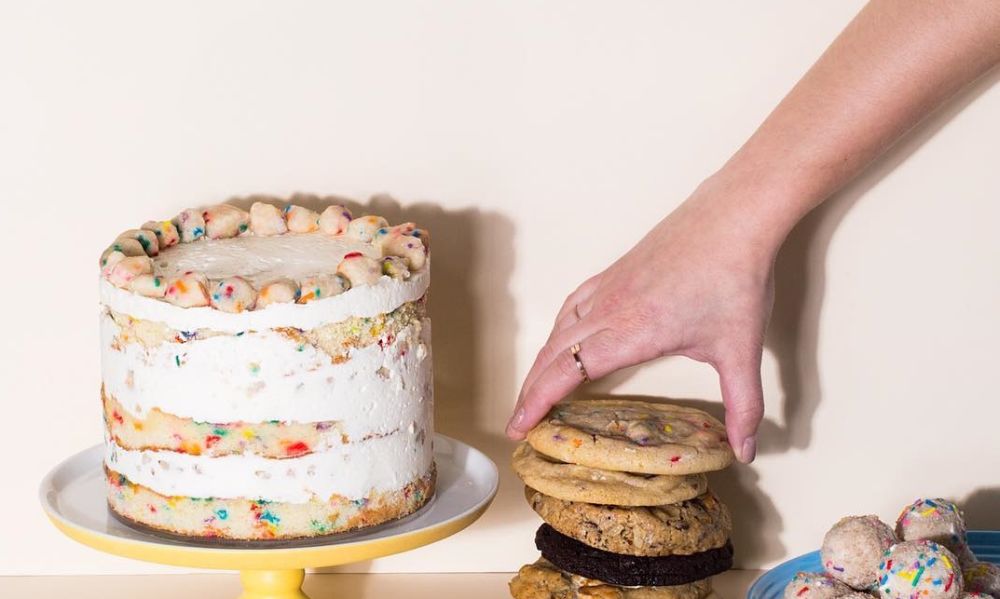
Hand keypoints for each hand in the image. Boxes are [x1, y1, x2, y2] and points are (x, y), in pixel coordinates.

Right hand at [505, 177, 776, 462]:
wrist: (734, 217)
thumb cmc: (735, 279)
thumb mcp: (741, 349)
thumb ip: (744, 405)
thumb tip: (747, 450)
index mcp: (631, 333)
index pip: (566, 373)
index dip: (537, 402)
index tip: (518, 427)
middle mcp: (609, 310)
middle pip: (552, 355)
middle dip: (529, 392)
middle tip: (518, 422)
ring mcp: (608, 288)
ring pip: (558, 330)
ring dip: (540, 363)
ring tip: (533, 389)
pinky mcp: (614, 272)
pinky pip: (572, 306)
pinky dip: (558, 330)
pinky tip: (562, 339)